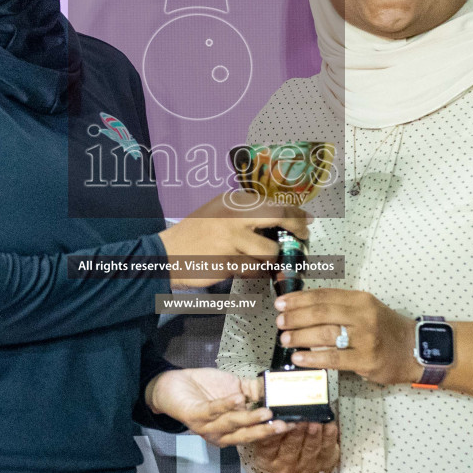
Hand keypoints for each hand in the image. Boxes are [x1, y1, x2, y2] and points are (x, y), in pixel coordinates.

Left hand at [145, 368, 289, 447]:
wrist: (173, 385)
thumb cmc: (206, 389)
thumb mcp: (235, 389)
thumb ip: (254, 392)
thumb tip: (276, 389)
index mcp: (232, 432)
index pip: (256, 433)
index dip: (274, 429)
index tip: (294, 423)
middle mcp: (221, 435)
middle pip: (246, 435)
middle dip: (266, 431)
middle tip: (285, 424)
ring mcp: (207, 427)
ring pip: (232, 424)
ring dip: (249, 419)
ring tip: (266, 411)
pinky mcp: (194, 415)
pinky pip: (213, 411)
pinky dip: (226, 404)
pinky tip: (239, 397)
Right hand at [157, 191, 309, 288]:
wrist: (167, 254)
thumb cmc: (195, 234)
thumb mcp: (218, 212)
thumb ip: (245, 214)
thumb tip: (281, 221)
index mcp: (233, 201)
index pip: (274, 203)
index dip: (295, 213)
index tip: (305, 221)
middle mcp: (234, 215)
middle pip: (279, 217)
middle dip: (296, 230)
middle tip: (302, 239)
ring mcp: (232, 239)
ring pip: (270, 251)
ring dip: (272, 259)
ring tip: (265, 261)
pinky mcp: (229, 262)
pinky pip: (256, 270)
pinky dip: (258, 272)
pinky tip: (249, 269)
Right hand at [245, 421, 340, 472]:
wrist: (303, 445)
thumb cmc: (282, 431)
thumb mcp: (269, 426)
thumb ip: (267, 418)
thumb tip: (265, 402)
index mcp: (266, 457)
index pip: (266, 444)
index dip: (272, 433)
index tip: (278, 422)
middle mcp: (283, 466)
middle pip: (290, 448)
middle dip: (296, 433)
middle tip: (299, 421)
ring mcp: (303, 467)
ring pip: (309, 450)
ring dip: (313, 435)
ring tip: (314, 422)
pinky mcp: (322, 464)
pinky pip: (326, 449)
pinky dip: (328, 436)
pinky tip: (329, 425)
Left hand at [274, 288, 418, 385]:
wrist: (415, 350)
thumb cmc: (385, 330)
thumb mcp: (366, 309)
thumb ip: (339, 308)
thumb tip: (302, 310)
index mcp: (361, 299)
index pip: (324, 295)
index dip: (299, 299)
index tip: (281, 303)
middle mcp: (364, 315)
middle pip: (322, 312)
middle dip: (296, 317)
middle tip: (279, 322)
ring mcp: (366, 338)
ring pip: (326, 333)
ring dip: (300, 336)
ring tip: (285, 339)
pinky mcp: (366, 360)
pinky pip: (334, 357)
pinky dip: (313, 357)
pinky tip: (298, 359)